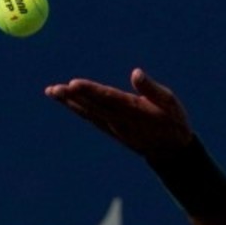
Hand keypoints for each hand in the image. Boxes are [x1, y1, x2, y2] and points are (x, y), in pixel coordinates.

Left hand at [44, 68, 194, 158]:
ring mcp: (114, 128)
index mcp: (135, 110)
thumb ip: (151, 88)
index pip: (108, 98)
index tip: (74, 84)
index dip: (90, 91)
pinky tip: (66, 100)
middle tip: (54, 89)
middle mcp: (121, 121)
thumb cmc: (173, 121)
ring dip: (69, 102)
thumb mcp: (170, 102)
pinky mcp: (111, 130)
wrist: (171, 152)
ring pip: (89, 113)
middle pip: (93, 107)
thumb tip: (135, 73)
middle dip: (72, 97)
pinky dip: (77, 108)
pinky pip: (91, 118)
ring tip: (52, 91)